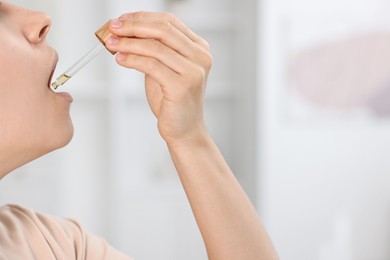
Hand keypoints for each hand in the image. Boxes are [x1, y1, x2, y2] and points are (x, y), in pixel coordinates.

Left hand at [106, 12, 211, 145]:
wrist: (184, 130)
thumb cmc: (173, 100)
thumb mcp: (164, 68)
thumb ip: (154, 50)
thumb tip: (125, 32)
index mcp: (199, 48)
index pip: (169, 22)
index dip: (142, 17)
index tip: (122, 19)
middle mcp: (200, 57)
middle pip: (162, 30)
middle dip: (133, 26)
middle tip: (113, 28)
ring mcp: (193, 72)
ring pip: (155, 47)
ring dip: (128, 43)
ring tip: (111, 43)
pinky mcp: (182, 86)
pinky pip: (151, 65)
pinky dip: (132, 59)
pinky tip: (120, 59)